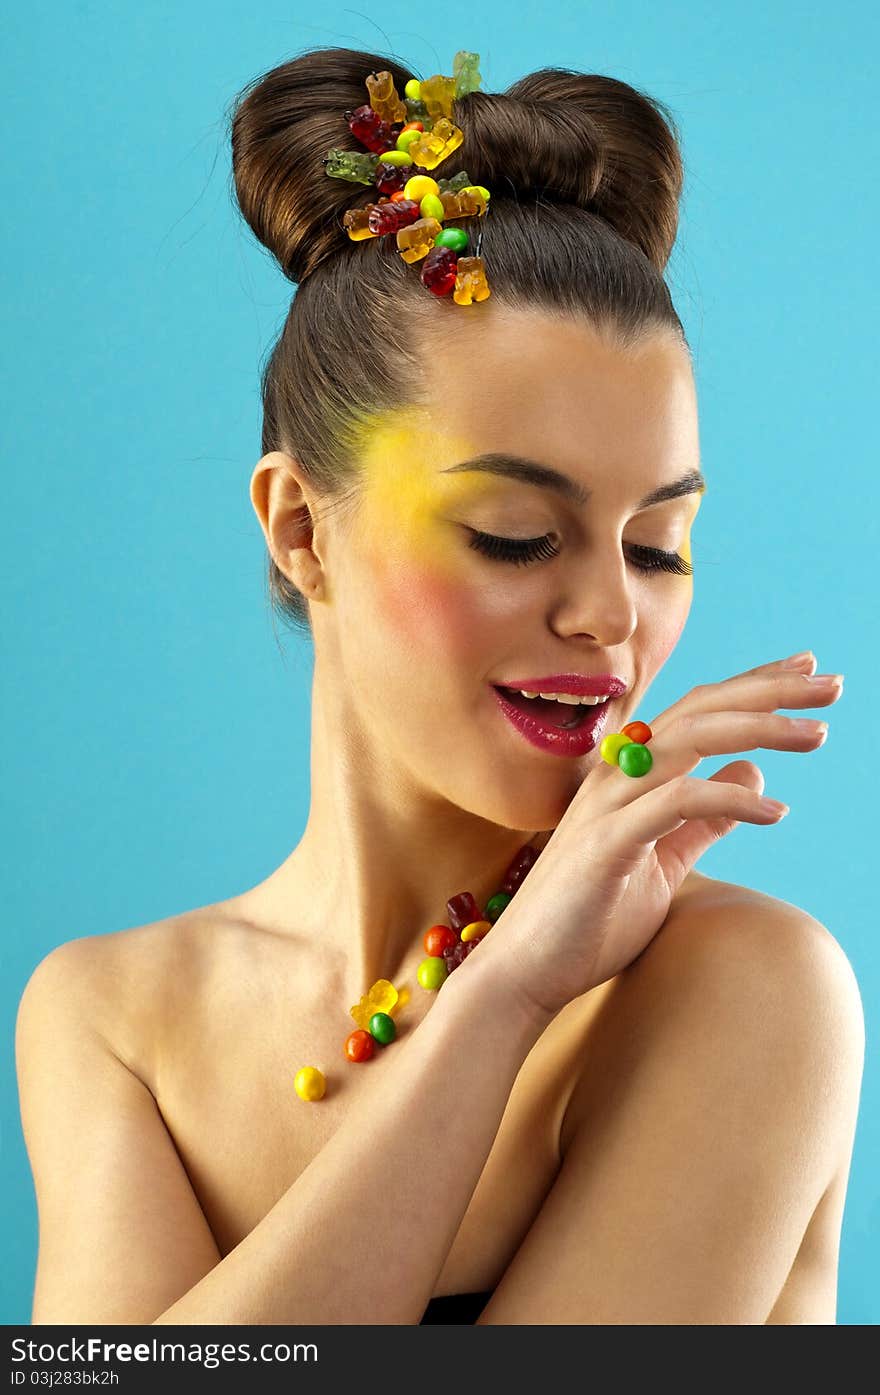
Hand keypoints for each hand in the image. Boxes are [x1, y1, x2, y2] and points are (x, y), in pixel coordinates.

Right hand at [477, 651, 842, 1019]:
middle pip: (701, 710)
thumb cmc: (589, 920)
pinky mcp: (607, 842)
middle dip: (770, 690)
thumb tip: (752, 772)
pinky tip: (775, 811)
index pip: (699, 710)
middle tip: (832, 683)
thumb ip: (703, 821)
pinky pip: (677, 802)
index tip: (806, 669)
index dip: (753, 685)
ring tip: (817, 734)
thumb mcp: (663, 863)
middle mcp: (616, 775)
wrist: (526, 971)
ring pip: (691, 740)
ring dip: (760, 729)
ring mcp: (608, 805)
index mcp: (629, 775)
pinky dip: (730, 799)